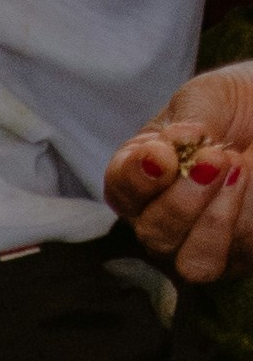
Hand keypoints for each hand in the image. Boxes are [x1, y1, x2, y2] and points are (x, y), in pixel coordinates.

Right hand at [111, 65, 252, 291]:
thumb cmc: (237, 104)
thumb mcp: (209, 97)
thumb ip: (189, 119)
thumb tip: (176, 142)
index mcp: (143, 174)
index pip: (120, 189)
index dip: (136, 178)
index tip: (161, 155)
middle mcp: (163, 217)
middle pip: (153, 234)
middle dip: (180, 201)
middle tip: (212, 157)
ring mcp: (202, 242)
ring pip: (192, 263)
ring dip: (212, 221)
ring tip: (235, 169)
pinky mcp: (241, 251)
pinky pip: (233, 256)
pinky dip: (238, 219)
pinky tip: (245, 179)